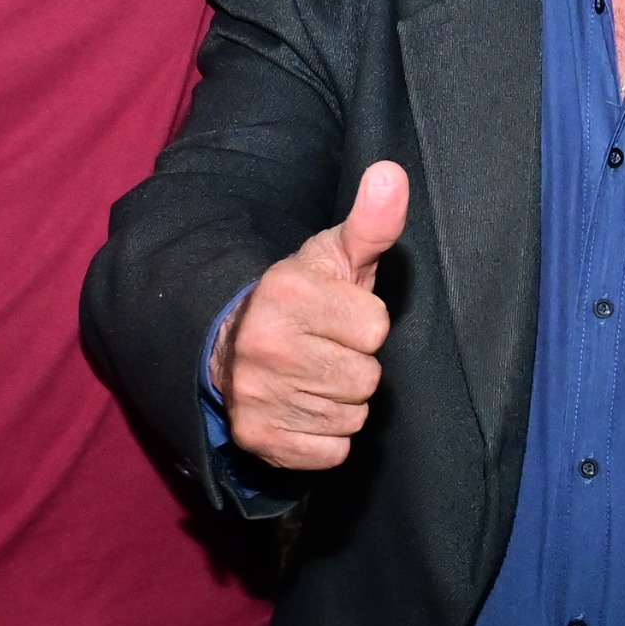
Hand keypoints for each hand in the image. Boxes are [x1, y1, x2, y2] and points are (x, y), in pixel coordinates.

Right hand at [216, 162, 410, 469]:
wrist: (231, 345)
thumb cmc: (303, 298)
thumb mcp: (336, 256)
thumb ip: (372, 221)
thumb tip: (392, 173)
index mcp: (287, 294)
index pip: (376, 328)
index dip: (366, 324)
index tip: (339, 317)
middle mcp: (266, 345)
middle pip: (366, 378)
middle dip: (355, 365)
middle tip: (325, 350)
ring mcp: (258, 395)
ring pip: (350, 416)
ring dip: (341, 402)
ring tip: (312, 376)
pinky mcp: (259, 437)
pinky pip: (331, 452)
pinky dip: (325, 436)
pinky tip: (303, 407)